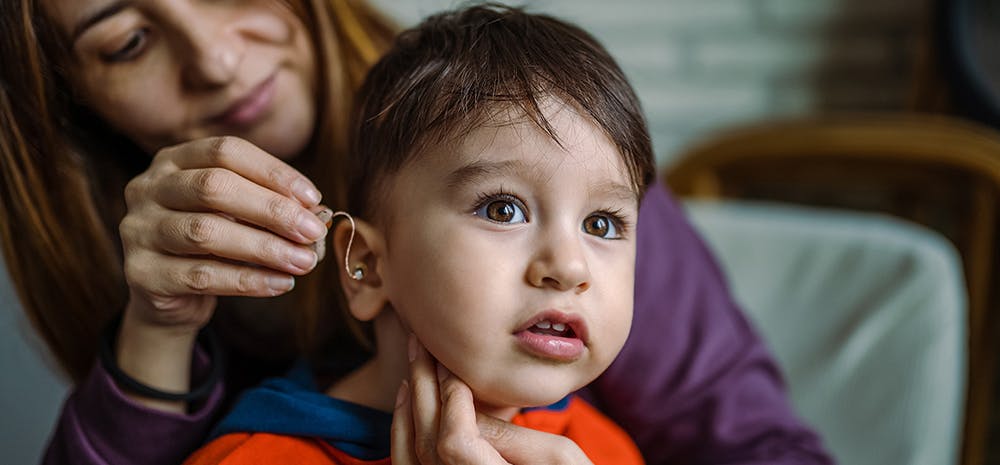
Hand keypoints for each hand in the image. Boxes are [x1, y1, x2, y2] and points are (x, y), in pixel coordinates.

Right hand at [115, 136, 326, 408]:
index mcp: (174, 160)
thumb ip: (271, 206)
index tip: (313, 198)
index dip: (273, 172)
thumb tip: (318, 213)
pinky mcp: (141, 273)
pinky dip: (247, 280)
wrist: (169, 295)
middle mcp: (148, 188)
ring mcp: (138, 230)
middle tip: (313, 232)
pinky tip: (281, 283)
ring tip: (304, 261)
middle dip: (271, 209)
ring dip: (264, 248)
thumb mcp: (239, 215)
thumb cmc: (214, 244)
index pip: (226, 151)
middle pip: (213, 187)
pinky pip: (200, 276)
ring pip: (205, 233)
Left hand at [392, 336, 592, 464]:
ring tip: (415, 364)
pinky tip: (408, 401)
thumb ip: (513, 434)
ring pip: (411, 454)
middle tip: (424, 343)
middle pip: (429, 441)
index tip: (454, 362)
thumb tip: (466, 407)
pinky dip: (403, 432)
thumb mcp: (560, 459)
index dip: (452, 398)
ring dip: (410, 405)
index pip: (455, 442)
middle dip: (425, 386)